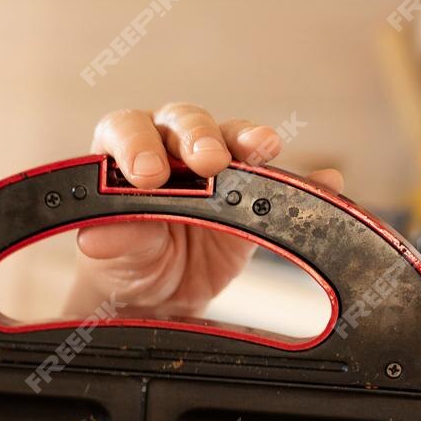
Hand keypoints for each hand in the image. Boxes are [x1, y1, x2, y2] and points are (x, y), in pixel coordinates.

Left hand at [72, 104, 343, 317]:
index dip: (137, 144)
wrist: (160, 298)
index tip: (147, 175)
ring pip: (234, 137)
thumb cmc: (127, 262)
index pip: (127, 129)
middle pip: (186, 122)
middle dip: (198, 136)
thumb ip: (112, 239)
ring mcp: (217, 167)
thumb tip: (95, 237)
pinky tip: (325, 180)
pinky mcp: (253, 193)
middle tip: (209, 161)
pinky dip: (305, 180)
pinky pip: (282, 180)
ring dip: (250, 139)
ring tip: (264, 148)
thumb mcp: (114, 257)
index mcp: (124, 153)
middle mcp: (171, 148)